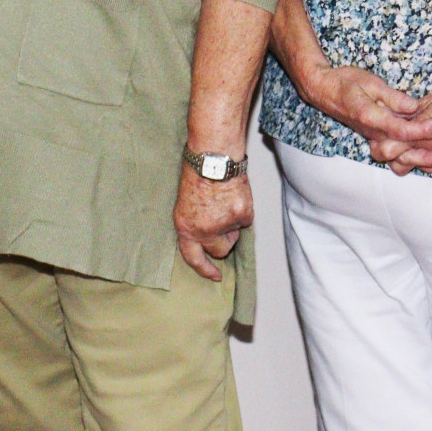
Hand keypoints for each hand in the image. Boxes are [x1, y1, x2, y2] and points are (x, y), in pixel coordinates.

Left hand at [175, 163, 252, 281]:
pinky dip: (243, 211)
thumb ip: (195, 224)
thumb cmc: (197, 172)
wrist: (213, 155)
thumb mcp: (185, 204)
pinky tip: (234, 195)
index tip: (215, 275)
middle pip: (220, 250)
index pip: (193, 258)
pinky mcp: (241, 214)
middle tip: (222, 220)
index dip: (204, 269)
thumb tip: (209, 238)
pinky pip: (246, 221)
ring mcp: (224, 223)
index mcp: (185, 227)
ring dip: (233, 226)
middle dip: (224, 240)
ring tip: (225, 202)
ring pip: (235, 237)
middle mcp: (203, 229)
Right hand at [298, 63, 431, 153]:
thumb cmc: (345, 82)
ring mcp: (373, 137)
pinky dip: (413, 158)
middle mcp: (372, 133)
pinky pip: (396, 153)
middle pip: (402, 152)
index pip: (401, 129)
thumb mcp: (370, 82)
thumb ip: (393, 97)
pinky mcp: (376, 137)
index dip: (423, 128)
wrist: (323, 90)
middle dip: (427, 155)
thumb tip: (414, 107)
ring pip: (399, 158)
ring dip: (422, 161)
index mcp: (371, 117)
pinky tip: (430, 159)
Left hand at [375, 78, 431, 175]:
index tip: (375, 135)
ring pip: (417, 165)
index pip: (391, 147)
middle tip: (382, 143)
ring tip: (402, 146)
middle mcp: (431, 149)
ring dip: (408, 158)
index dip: (380, 142)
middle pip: (400, 162)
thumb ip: (415, 110)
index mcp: (422, 133)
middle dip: (389, 154)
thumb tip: (398, 113)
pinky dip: (427, 161)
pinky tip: (426, 154)